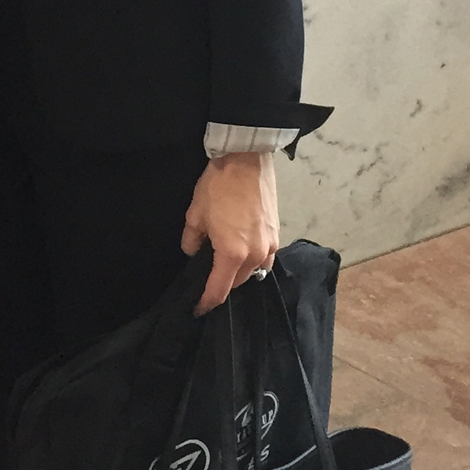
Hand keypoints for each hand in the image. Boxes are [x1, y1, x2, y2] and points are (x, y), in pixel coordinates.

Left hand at [182, 154, 279, 313]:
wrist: (246, 160)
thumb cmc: (218, 186)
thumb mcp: (195, 215)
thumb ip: (192, 241)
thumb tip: (193, 252)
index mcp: (233, 254)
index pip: (219, 290)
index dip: (206, 302)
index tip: (198, 309)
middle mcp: (256, 255)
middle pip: (237, 283)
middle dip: (222, 285)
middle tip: (206, 279)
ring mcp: (270, 245)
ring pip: (253, 272)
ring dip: (238, 273)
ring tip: (224, 265)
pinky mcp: (277, 234)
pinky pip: (265, 258)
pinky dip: (253, 261)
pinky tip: (241, 252)